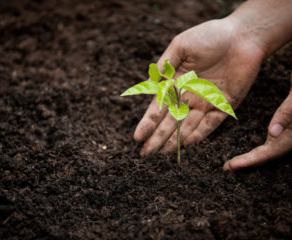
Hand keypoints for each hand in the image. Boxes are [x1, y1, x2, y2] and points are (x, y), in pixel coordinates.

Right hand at [134, 19, 264, 154]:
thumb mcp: (181, 45)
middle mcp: (189, 96)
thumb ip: (165, 64)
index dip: (148, 123)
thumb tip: (149, 83)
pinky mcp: (224, 105)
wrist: (242, 35)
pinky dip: (199, 134)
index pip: (158, 107)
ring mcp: (206, 102)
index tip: (137, 137)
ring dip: (175, 141)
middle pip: (170, 122)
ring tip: (162, 155)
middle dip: (157, 138)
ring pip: (187, 126)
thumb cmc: (210, 36)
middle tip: (145, 154)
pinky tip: (186, 144)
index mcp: (176, 83)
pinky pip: (210, 124)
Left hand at [223, 73, 291, 170]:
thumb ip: (289, 112)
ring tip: (236, 162)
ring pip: (275, 146)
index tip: (231, 166)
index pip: (273, 150)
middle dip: (250, 161)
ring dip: (256, 155)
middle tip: (227, 167)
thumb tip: (272, 133)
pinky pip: (278, 137)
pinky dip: (265, 145)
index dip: (251, 160)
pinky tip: (257, 145)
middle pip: (272, 151)